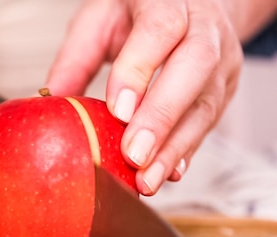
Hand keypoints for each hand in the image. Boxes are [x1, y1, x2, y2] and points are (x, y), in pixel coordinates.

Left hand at [46, 0, 245, 195]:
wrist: (194, 2)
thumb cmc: (139, 9)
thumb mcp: (100, 19)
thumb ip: (75, 58)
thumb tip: (50, 102)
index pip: (161, 28)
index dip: (139, 70)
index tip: (117, 111)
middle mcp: (205, 26)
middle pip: (194, 68)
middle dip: (161, 117)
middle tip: (133, 155)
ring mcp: (222, 57)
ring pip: (206, 104)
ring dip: (174, 147)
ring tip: (146, 179)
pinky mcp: (225, 87)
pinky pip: (209, 123)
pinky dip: (185, 152)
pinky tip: (166, 173)